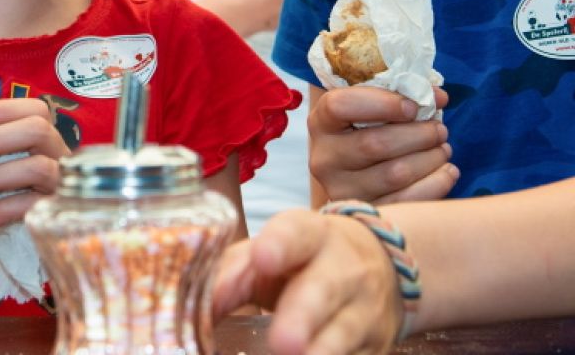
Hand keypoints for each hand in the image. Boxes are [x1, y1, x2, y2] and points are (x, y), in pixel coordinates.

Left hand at [0, 98, 68, 228]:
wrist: (46, 242)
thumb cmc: (16, 198)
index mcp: (44, 140)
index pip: (36, 110)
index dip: (5, 110)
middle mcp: (59, 156)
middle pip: (38, 129)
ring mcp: (62, 183)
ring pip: (38, 167)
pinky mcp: (58, 210)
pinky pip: (33, 204)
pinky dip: (3, 209)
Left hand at [212, 210, 401, 353]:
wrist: (380, 265)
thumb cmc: (304, 260)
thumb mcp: (271, 254)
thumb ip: (231, 273)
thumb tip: (194, 307)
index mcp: (311, 236)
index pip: (297, 233)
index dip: (281, 244)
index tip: (263, 257)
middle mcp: (344, 268)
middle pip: (324, 288)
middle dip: (302, 314)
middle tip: (283, 340)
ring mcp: (364, 309)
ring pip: (345, 330)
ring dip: (322, 349)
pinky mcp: (376, 344)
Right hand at [309, 86, 455, 203]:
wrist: (357, 173)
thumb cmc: (369, 129)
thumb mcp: (373, 106)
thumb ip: (400, 95)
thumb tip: (438, 97)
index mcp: (322, 123)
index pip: (340, 105)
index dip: (382, 103)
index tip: (412, 106)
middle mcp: (325, 159)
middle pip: (375, 144)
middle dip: (418, 134)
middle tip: (440, 129)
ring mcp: (342, 190)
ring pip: (395, 174)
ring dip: (430, 158)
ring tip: (443, 148)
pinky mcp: (366, 212)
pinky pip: (407, 201)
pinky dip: (436, 183)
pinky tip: (447, 170)